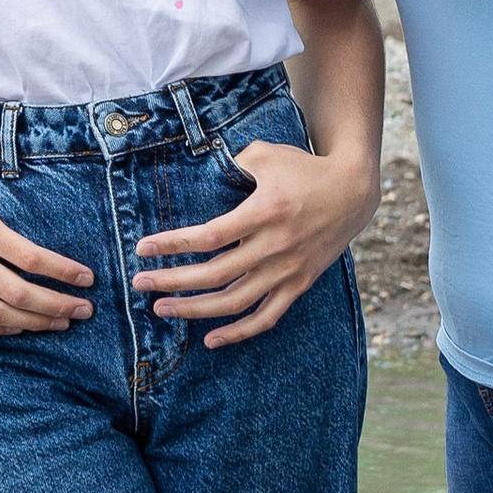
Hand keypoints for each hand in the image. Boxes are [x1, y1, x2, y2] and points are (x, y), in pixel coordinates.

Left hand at [131, 137, 375, 346]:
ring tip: (162, 308)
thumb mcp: (267, 154)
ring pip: (235, 301)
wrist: (352, 191)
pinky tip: (210, 339)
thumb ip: (231, 164)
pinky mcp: (299, 284)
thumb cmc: (304, 168)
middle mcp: (276, 246)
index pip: (208, 237)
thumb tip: (201, 178)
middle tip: (139, 283)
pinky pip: (266, 317)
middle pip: (214, 274)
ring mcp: (288, 269)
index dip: (172, 245)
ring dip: (195, 310)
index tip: (142, 249)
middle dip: (171, 281)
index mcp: (265, 212)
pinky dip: (238, 332)